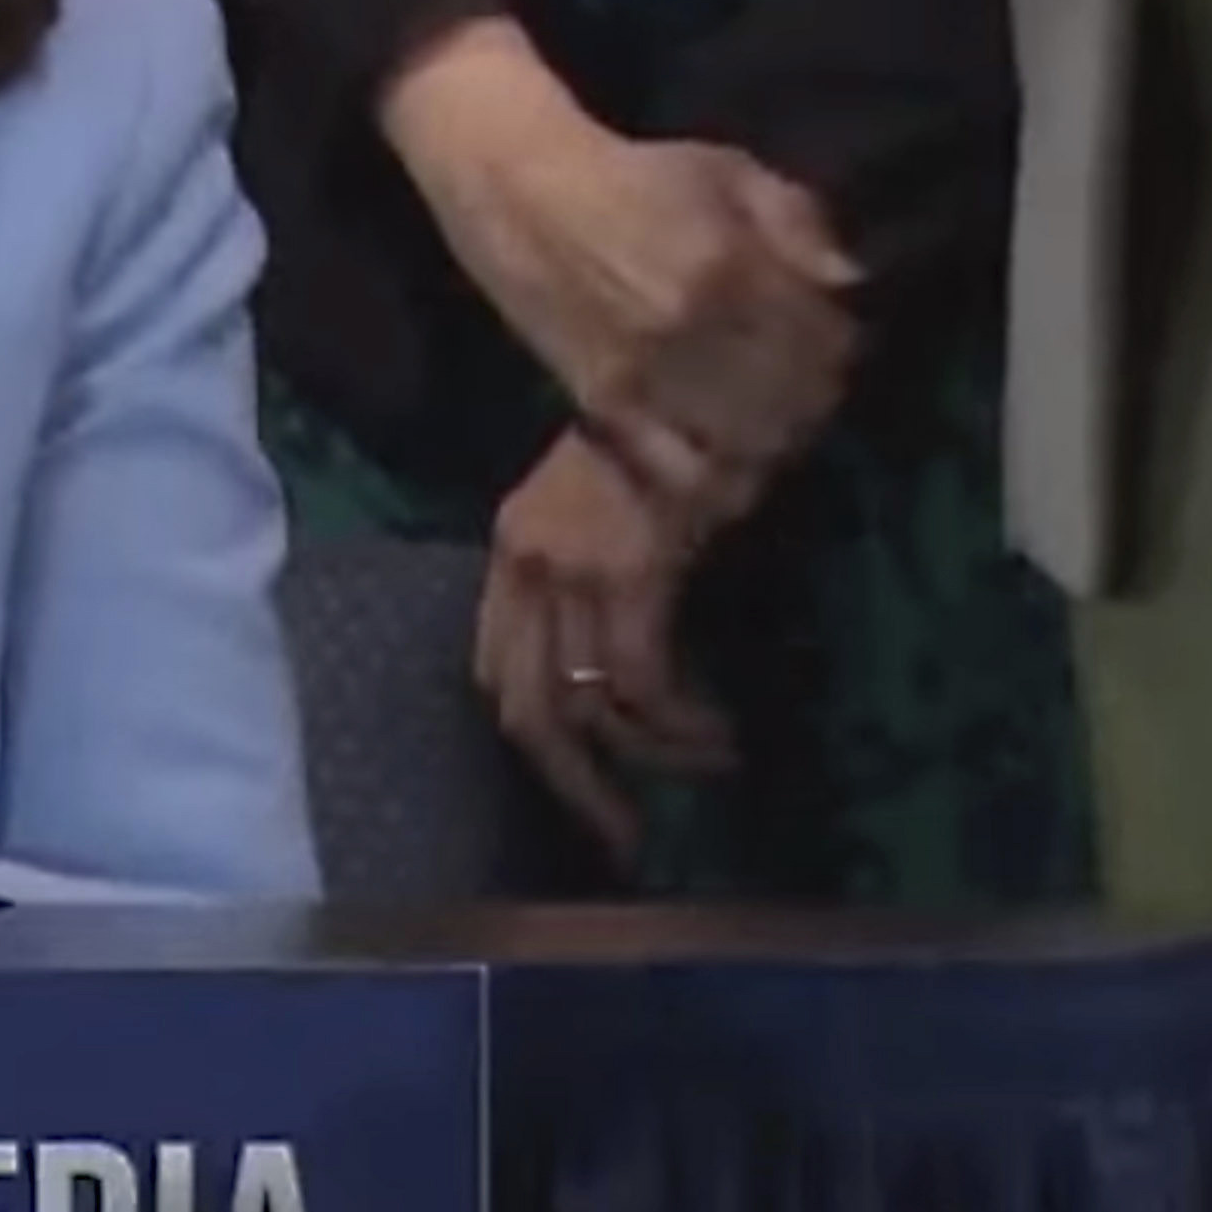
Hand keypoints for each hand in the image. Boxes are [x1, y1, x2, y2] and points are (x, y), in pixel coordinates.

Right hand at [386, 30, 857, 491]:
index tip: (836, 334)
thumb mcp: (726, 171)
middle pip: (795, 399)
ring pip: (748, 443)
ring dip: (779, 440)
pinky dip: (719, 477)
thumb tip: (849, 280)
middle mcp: (690, 330)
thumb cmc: (632, 175)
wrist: (520, 195)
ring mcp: (645, 376)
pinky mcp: (607, 408)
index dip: (845, 343)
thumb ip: (797, 220)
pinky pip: (680, 471)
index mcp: (727, 265)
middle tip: (812, 381)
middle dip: (818, 395)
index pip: (824, 338)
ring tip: (777, 420)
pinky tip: (731, 460)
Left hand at [474, 432, 741, 860]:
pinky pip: (640, 681)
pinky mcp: (625, 574)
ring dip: (653, 756)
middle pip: (525, 710)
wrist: (696, 374)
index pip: (495, 665)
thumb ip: (594, 579)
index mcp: (514, 549)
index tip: (580, 777)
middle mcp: (526, 566)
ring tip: (708, 764)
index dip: (533, 731)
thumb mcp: (609, 516)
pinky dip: (677, 723)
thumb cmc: (670, 440)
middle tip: (623, 837)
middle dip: (573, 786)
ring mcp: (570, 570)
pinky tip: (717, 733)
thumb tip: (616, 656)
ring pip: (588, 707)